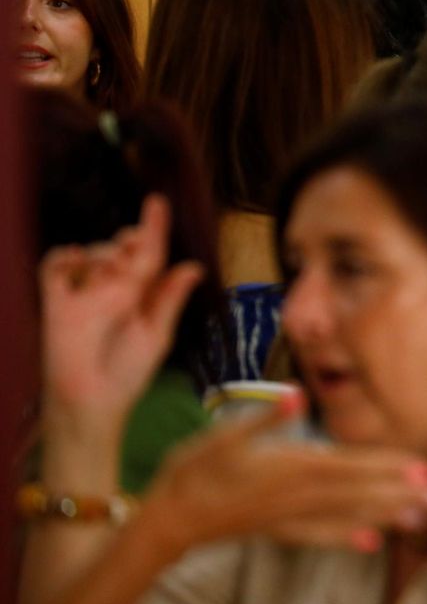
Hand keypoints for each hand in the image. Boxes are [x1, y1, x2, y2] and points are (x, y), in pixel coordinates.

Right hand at [40, 195, 203, 431]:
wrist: (91, 400)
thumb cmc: (128, 373)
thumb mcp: (156, 335)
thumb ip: (170, 299)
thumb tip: (194, 267)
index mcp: (142, 293)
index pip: (150, 253)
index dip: (153, 227)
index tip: (156, 203)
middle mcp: (113, 288)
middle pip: (120, 246)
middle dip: (128, 238)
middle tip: (132, 248)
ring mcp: (84, 293)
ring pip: (91, 251)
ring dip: (102, 252)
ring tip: (109, 271)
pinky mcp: (56, 301)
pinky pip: (55, 266)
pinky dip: (64, 257)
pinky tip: (76, 261)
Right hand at [143, 392, 426, 554]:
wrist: (167, 518)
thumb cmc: (194, 469)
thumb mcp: (225, 435)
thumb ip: (266, 417)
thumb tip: (297, 397)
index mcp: (291, 467)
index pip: (352, 466)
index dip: (389, 468)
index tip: (425, 470)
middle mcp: (297, 496)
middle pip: (360, 494)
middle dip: (403, 494)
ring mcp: (290, 517)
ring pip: (347, 516)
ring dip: (388, 515)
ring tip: (423, 519)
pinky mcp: (279, 530)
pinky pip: (320, 536)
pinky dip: (347, 538)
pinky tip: (371, 544)